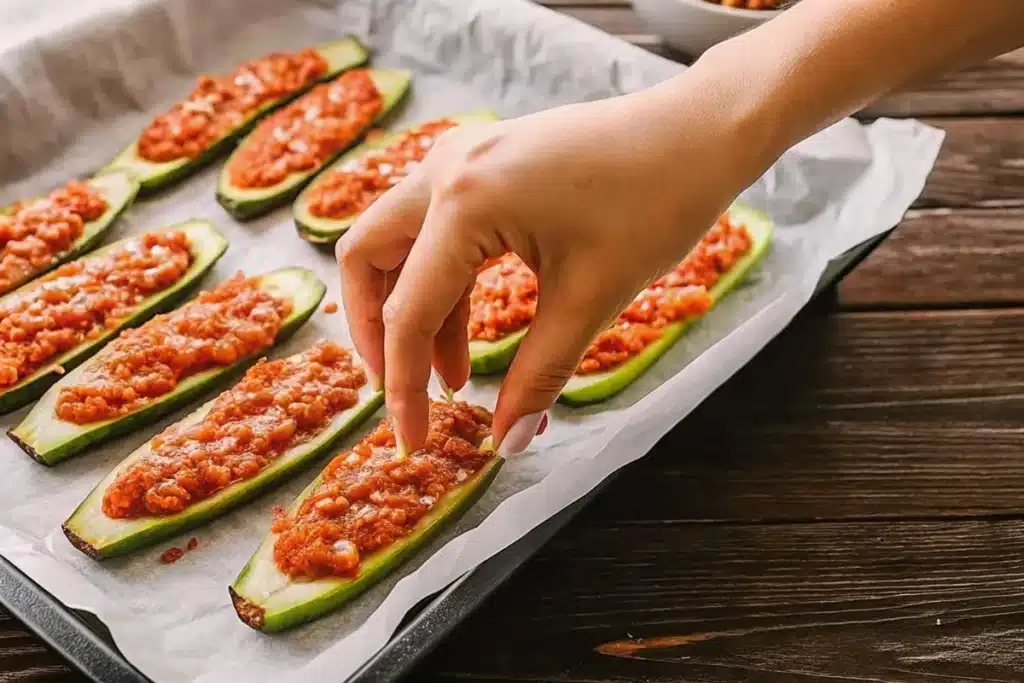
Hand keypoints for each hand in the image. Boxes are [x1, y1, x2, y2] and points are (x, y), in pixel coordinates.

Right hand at [336, 69, 775, 454]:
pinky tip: (470, 328)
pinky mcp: (482, 160)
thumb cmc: (654, 203)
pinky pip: (435, 226)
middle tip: (406, 393)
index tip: (413, 442)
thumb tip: (507, 443)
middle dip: (378, 335)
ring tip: (454, 375)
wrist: (698, 133)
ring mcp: (460, 156)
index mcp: (463, 201)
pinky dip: (442, 279)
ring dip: (414, 309)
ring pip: (399, 241)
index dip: (405, 389)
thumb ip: (538, 376)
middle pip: (369, 259)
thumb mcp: (590, 298)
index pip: (409, 311)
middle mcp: (445, 168)